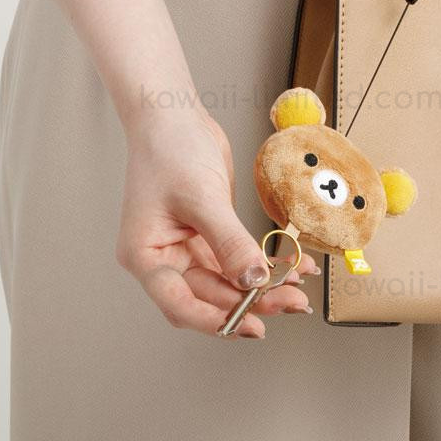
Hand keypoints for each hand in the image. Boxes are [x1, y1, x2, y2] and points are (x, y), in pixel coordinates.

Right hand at [116, 111, 317, 337]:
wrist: (175, 116)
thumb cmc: (170, 150)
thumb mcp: (201, 198)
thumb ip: (229, 242)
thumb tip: (254, 279)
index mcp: (145, 255)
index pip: (179, 302)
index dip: (216, 319)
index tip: (251, 325)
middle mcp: (164, 257)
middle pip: (209, 295)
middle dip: (249, 301)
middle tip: (289, 303)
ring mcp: (186, 247)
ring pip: (226, 281)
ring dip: (260, 287)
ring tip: (296, 291)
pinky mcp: (208, 234)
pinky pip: (236, 260)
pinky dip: (260, 265)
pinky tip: (288, 269)